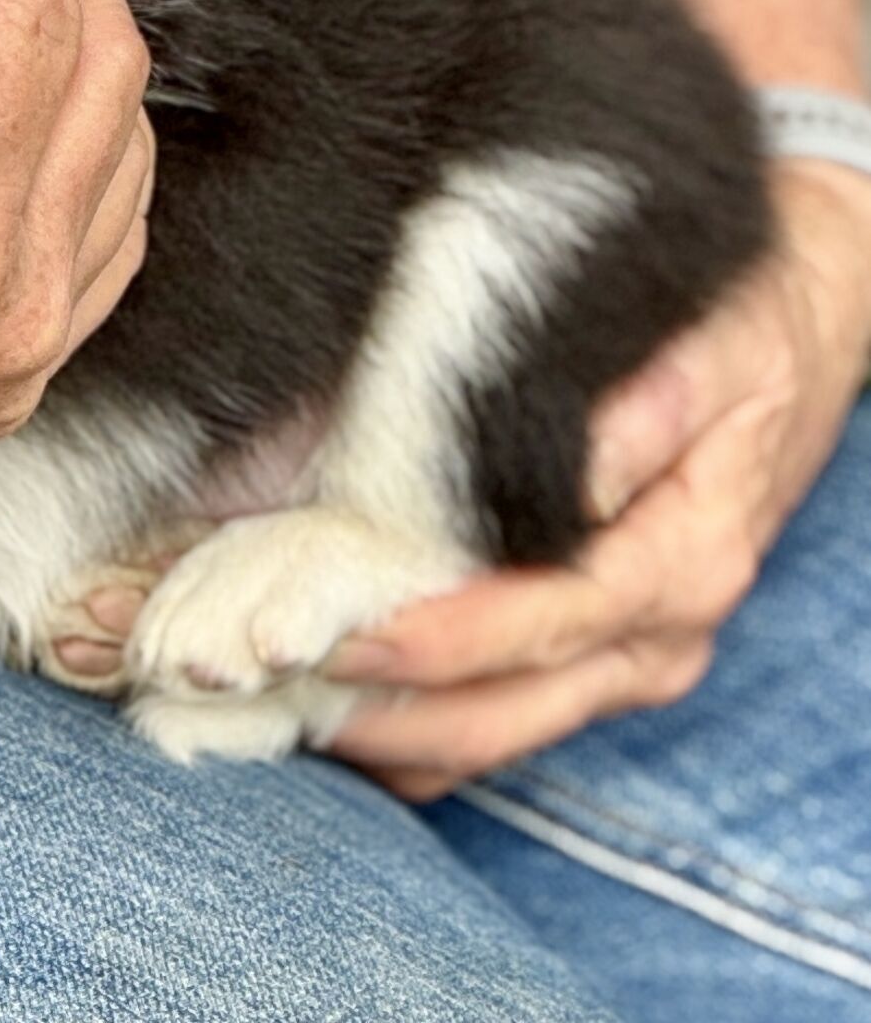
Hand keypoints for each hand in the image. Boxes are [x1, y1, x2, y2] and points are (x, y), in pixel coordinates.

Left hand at [323, 161, 870, 797]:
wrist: (801, 327)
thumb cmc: (734, 329)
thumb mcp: (699, 348)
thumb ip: (629, 414)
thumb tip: (559, 474)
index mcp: (682, 562)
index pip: (542, 625)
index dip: (436, 640)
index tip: (338, 635)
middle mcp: (659, 632)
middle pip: (505, 710)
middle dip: (380, 707)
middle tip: (259, 677)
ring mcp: (630, 656)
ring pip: (494, 733)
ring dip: (383, 729)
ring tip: (265, 693)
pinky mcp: (600, 655)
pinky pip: (499, 719)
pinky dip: (412, 726)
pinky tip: (323, 696)